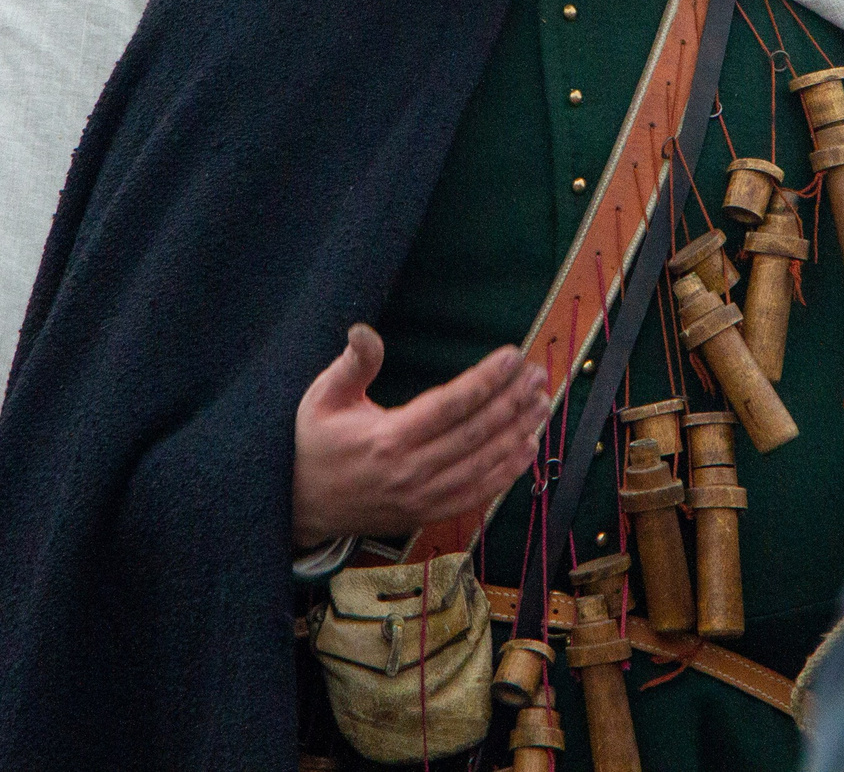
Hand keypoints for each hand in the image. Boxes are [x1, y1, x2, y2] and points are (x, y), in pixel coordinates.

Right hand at [292, 324, 550, 546]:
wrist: (301, 506)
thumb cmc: (315, 444)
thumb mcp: (323, 397)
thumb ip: (352, 364)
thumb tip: (364, 330)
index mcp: (388, 439)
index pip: (450, 405)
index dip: (486, 379)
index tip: (513, 356)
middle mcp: (411, 471)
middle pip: (476, 433)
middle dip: (513, 401)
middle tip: (539, 374)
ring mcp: (422, 498)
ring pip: (484, 464)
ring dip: (518, 433)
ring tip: (542, 403)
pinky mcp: (428, 514)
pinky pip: (477, 495)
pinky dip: (508, 473)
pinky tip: (528, 448)